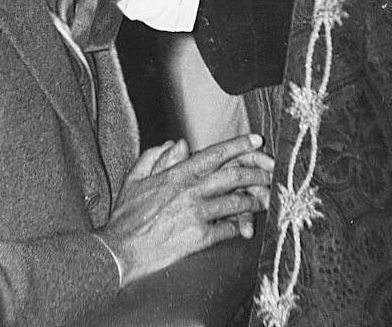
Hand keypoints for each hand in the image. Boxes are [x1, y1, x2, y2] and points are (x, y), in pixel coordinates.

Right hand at [97, 132, 273, 286]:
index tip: (257, 141)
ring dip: (255, 200)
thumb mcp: (135, 179)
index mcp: (176, 174)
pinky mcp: (199, 238)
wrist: (120, 250)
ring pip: (236, 202)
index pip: (214, 154)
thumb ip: (155, 157)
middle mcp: (190, 191)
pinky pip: (228, 228)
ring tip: (266, 199)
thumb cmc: (126, 217)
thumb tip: (178, 144)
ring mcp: (196, 214)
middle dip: (257, 172)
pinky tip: (244, 226)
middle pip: (233, 176)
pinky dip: (239, 226)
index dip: (238, 145)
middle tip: (271, 173)